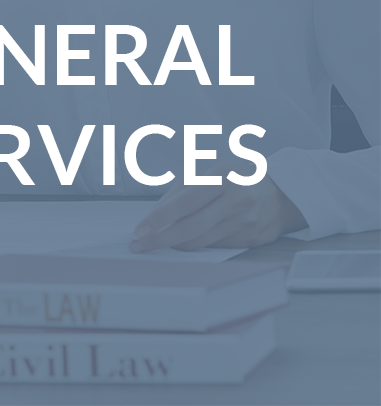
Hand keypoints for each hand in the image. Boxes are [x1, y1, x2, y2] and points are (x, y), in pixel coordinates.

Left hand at [129, 163, 308, 252]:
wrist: (281, 193)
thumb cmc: (238, 180)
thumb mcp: (210, 173)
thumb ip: (182, 192)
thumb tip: (154, 215)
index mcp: (222, 177)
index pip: (184, 202)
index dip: (159, 218)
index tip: (139, 229)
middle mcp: (236, 200)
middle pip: (190, 226)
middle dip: (159, 239)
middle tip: (139, 245)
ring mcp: (244, 221)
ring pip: (199, 241)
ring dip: (173, 244)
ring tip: (154, 243)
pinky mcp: (248, 239)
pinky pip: (213, 246)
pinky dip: (195, 245)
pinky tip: (184, 241)